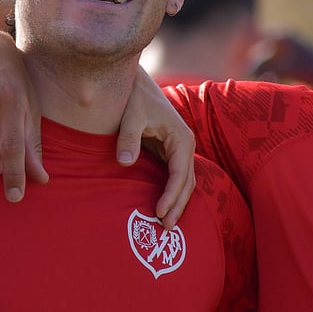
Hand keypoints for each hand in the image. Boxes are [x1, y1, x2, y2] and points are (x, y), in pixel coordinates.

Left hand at [117, 67, 195, 229]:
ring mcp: (179, 150)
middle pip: (187, 183)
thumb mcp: (131, 116)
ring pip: (183, 182)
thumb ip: (128, 138)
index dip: (171, 195)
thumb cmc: (134, 98)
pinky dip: (170, 193)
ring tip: (165, 224)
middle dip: (178, 206)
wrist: (134, 83)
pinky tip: (161, 208)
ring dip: (176, 203)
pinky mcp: (169, 152)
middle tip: (165, 228)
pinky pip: (174, 177)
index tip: (159, 212)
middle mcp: (185, 146)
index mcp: (181, 138)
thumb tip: (125, 161)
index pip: (180, 174)